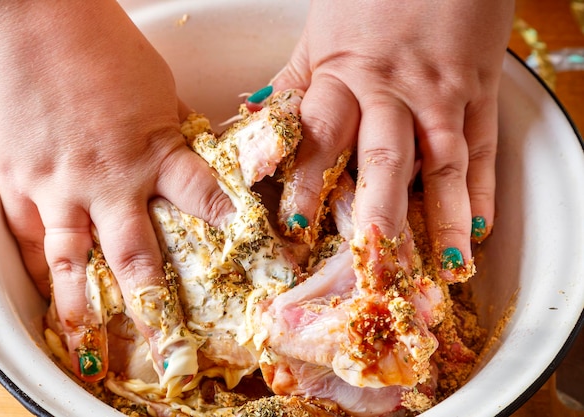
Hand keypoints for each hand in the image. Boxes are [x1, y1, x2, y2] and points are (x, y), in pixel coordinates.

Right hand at [0, 0, 231, 380]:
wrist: (32, 17)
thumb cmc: (102, 46)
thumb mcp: (155, 93)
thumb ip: (168, 139)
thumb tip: (180, 166)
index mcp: (155, 152)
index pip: (206, 203)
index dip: (235, 234)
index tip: (259, 265)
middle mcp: (110, 182)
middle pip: (138, 259)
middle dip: (156, 312)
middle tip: (170, 354)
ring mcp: (60, 187)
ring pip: (73, 265)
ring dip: (85, 312)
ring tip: (93, 350)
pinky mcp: (19, 182)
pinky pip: (31, 238)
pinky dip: (41, 270)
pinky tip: (50, 298)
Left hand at [265, 0, 513, 279]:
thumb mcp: (320, 35)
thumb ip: (292, 83)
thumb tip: (253, 116)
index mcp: (343, 75)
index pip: (318, 136)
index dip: (304, 181)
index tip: (293, 224)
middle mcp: (392, 92)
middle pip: (382, 159)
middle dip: (375, 213)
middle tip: (368, 261)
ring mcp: (440, 95)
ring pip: (442, 164)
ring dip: (442, 219)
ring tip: (440, 267)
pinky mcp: (478, 92)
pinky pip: (482, 148)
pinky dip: (482, 191)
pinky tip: (479, 228)